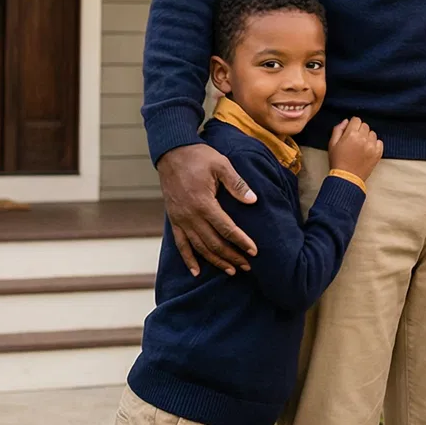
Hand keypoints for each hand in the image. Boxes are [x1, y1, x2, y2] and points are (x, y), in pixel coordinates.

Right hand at [157, 143, 258, 275]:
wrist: (171, 152)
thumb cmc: (199, 157)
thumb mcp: (221, 165)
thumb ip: (237, 184)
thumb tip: (253, 200)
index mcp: (203, 202)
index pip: (226, 228)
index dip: (241, 241)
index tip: (254, 251)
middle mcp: (190, 215)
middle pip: (213, 243)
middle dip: (231, 256)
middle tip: (247, 266)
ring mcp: (180, 219)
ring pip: (199, 247)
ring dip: (215, 261)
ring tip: (230, 271)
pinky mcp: (173, 220)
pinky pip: (180, 244)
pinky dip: (189, 259)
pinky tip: (196, 272)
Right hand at [328, 118, 383, 181]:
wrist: (347, 178)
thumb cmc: (338, 161)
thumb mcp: (332, 144)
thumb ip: (338, 129)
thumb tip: (346, 121)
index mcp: (351, 134)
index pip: (356, 120)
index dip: (352, 124)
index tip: (350, 131)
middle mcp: (363, 138)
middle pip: (365, 125)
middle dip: (360, 130)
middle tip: (355, 139)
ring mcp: (372, 146)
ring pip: (372, 133)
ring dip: (367, 137)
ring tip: (361, 145)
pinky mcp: (378, 153)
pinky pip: (379, 142)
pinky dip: (375, 144)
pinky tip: (368, 149)